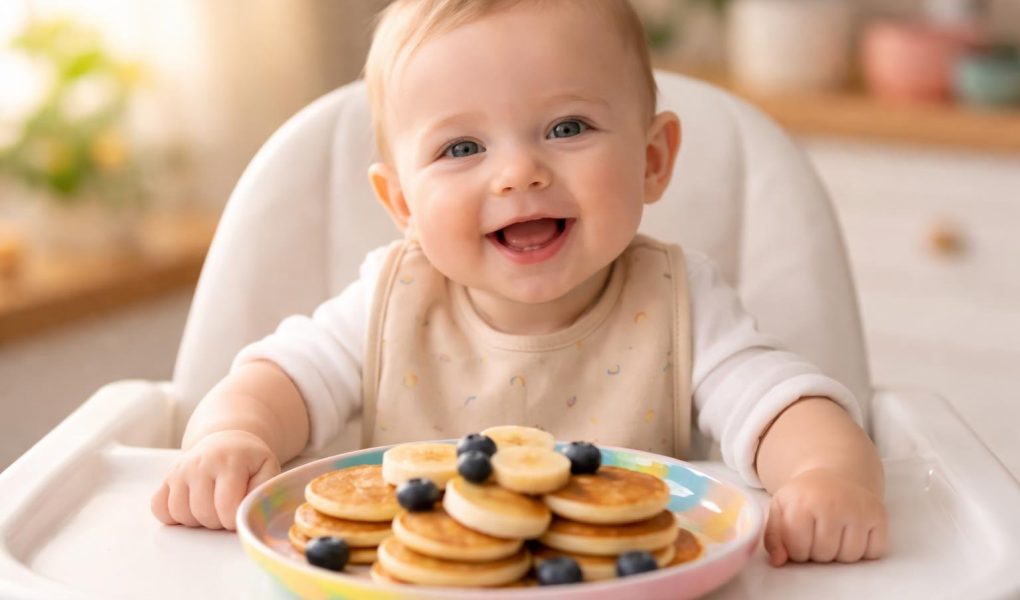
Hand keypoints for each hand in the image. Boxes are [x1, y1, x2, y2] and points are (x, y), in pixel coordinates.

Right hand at [151, 430, 280, 529]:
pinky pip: (159, 508)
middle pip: (203, 513)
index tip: (238, 514)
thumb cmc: (248, 461)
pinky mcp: (166, 478)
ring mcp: (180, 470)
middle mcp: (200, 463)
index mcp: (229, 462)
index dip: (233, 519)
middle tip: (226, 509)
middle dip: (217, 521)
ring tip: (211, 506)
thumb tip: (248, 511)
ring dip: (196, 520)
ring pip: (179, 513)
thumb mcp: (267, 468)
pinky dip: (173, 515)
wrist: (226, 442)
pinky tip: (191, 506)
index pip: (226, 506)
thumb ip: (263, 489)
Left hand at [762, 468, 887, 566]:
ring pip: (850, 557)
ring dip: (840, 553)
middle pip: (825, 555)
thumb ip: (773, 536)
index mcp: (802, 503)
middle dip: (818, 552)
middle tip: (817, 534)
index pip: (798, 550)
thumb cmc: (804, 496)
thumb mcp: (780, 509)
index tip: (799, 537)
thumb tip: (778, 562)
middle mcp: (832, 504)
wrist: (834, 474)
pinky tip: (853, 533)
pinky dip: (865, 550)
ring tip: (834, 534)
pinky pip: (875, 551)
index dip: (797, 550)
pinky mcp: (879, 514)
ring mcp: (858, 509)